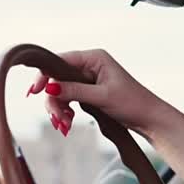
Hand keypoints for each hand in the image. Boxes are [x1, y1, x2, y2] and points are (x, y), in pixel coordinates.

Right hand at [27, 49, 169, 137]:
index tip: (35, 92)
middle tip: (58, 119)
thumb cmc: (132, 103)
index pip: (59, 61)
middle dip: (54, 100)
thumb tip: (51, 87)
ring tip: (65, 125)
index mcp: (94, 58)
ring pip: (60, 91)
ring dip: (59, 109)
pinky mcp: (88, 91)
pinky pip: (68, 99)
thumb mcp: (101, 97)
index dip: (45, 76)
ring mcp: (87, 78)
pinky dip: (65, 111)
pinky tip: (67, 123)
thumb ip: (74, 90)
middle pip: (57, 78)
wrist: (148, 118)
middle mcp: (89, 65)